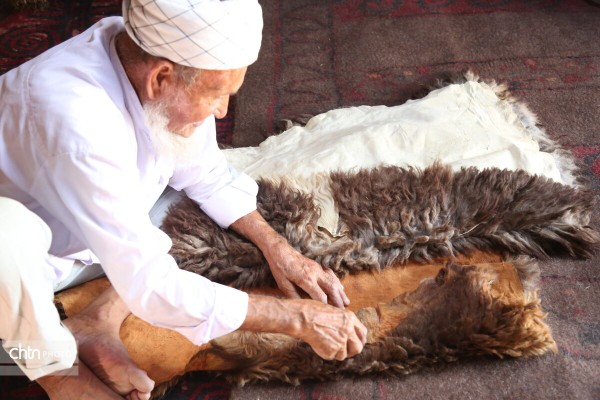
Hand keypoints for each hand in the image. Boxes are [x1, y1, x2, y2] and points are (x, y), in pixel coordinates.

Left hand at [230, 210, 349, 308]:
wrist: (281, 250)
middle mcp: (315, 273)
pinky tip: (340, 288)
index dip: (325, 306)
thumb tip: (303, 307)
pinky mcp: (317, 266)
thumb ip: (294, 296)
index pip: (320, 296)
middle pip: (331, 288)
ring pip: (333, 281)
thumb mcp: (283, 284)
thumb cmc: (280, 268)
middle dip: (338, 300)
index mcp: (306, 279)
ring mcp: (318, 268)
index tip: (328, 314)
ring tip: (346, 302)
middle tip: (343, 311)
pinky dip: (337, 282)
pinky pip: (331, 275)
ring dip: (340, 292)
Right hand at [294, 299, 366, 359]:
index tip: (355, 343)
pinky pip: (332, 356)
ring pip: (343, 355)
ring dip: (336, 352)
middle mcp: (349, 330)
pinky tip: (318, 343)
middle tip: (345, 351)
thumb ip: (342, 321)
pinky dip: (326, 353)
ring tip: (324, 342)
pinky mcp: (332, 351)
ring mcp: (341, 341)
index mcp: (350, 318)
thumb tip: (347, 331)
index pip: (363, 333)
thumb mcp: (333, 310)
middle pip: (358, 348)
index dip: (359, 339)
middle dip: (352, 351)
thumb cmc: (312, 311)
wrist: (302, 318)